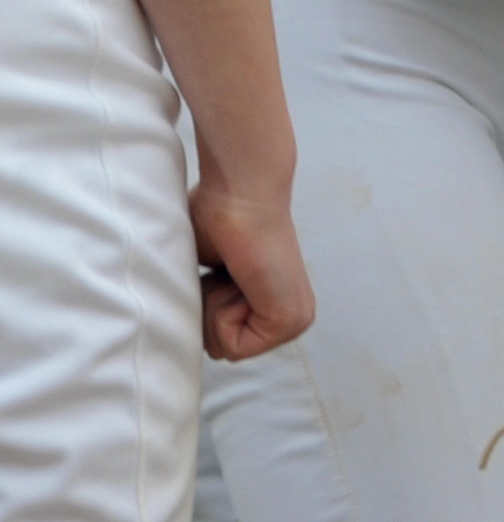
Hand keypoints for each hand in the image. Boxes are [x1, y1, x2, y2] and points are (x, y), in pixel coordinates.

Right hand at [192, 179, 313, 362]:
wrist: (239, 195)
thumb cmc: (215, 221)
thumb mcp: (204, 274)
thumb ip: (197, 299)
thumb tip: (164, 315)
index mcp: (273, 306)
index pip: (217, 342)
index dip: (202, 309)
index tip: (218, 273)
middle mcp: (290, 317)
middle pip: (219, 350)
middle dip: (206, 312)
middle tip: (224, 273)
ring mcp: (295, 322)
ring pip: (223, 350)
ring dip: (212, 308)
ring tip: (231, 272)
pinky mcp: (290, 321)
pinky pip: (233, 347)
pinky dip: (220, 312)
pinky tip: (240, 278)